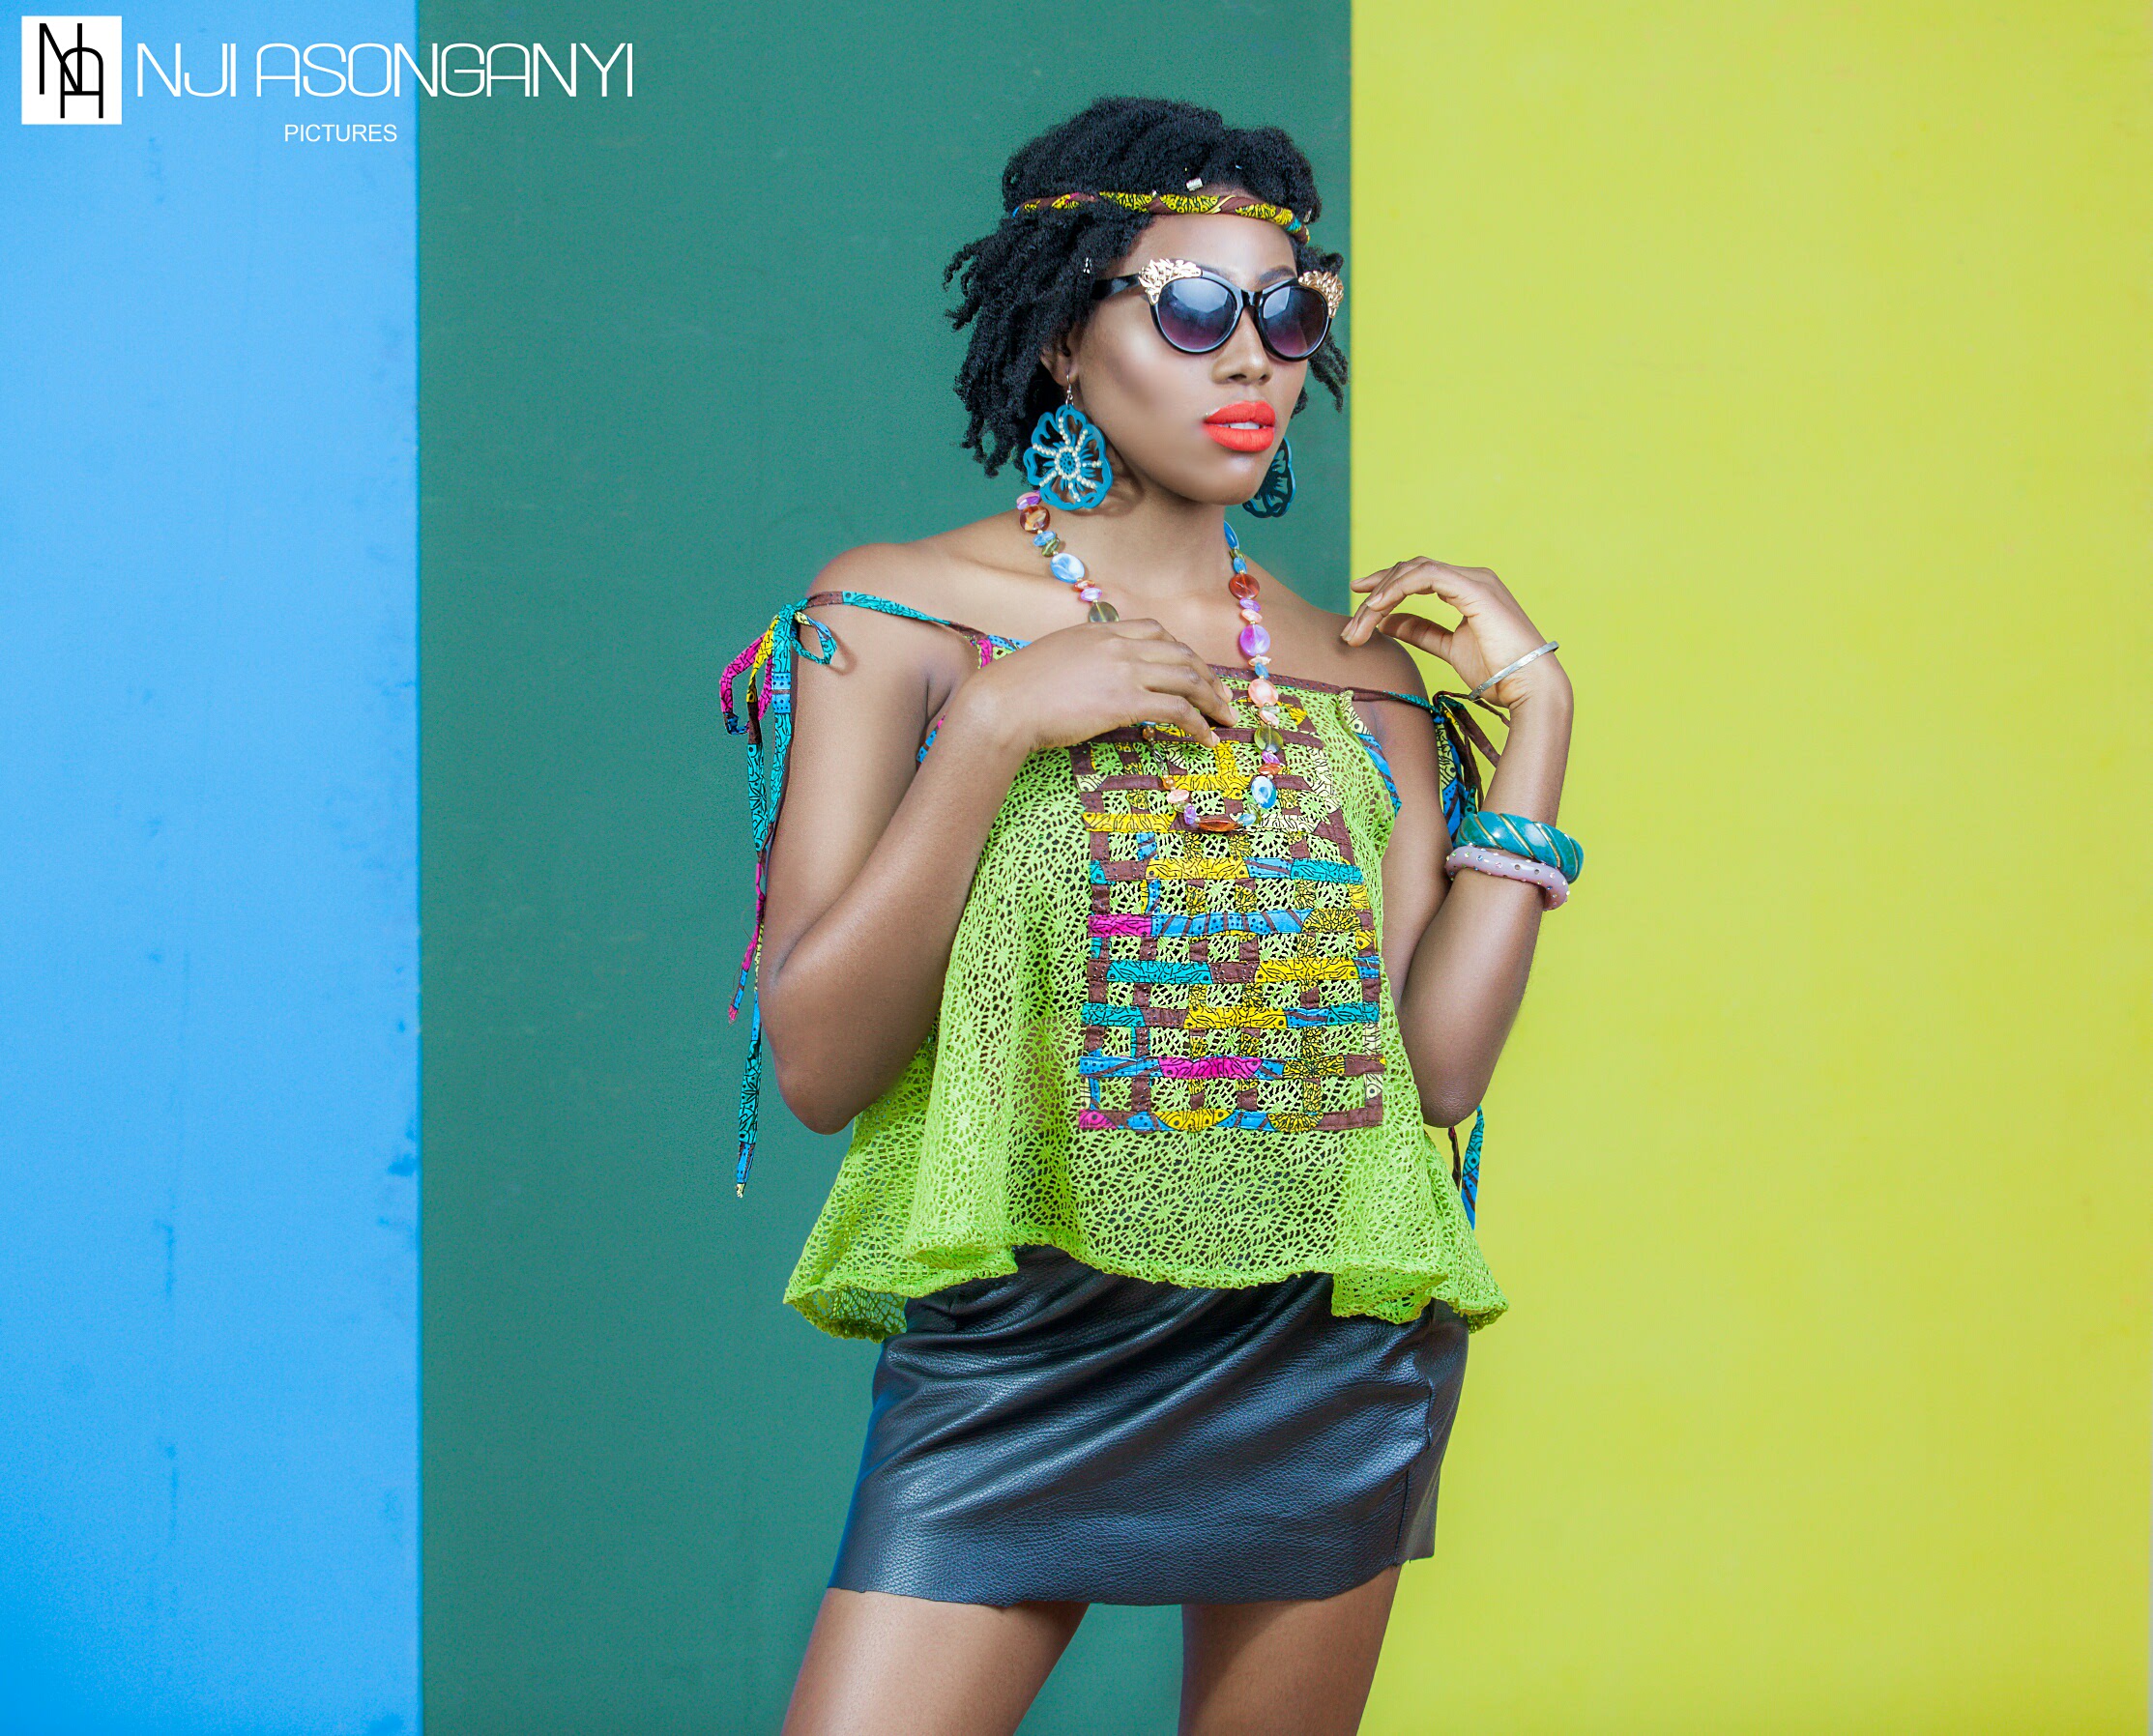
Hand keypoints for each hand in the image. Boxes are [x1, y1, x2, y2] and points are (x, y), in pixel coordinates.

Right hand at [954, 618, 1241, 755]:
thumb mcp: (1055, 656)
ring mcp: (1124, 670)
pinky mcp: (1125, 701)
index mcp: (1100, 630)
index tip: (1194, 670)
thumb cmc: (1018, 689)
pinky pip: (1178, 709)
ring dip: (1213, 701)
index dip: (1182, 651)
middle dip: (1209, 677)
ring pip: (1188, 678)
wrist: (1003, 703)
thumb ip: (1083, 658)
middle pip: (1181, 653)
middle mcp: (1118, 644)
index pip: (1155, 630)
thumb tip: (1095, 676)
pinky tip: (1206, 739)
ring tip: (1225, 721)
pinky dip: (1199, 724)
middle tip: (1222, 700)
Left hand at [1340, 558, 1567, 707]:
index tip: (1358, 604)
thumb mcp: (1449, 647)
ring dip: (1381, 596)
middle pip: (1410, 571)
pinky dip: (1398, 589)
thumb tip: (1389, 623)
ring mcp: (1474, 579)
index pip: (1417, 576)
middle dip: (1375, 594)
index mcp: (1467, 588)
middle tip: (1352, 626)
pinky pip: (1425, 577)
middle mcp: (1471, 577)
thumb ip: (1421, 631)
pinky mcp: (1474, 588)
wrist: (1528, 686)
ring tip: (1362, 623)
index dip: (1384, 586)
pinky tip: (1379, 609)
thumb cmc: (1498, 672)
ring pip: (1413, 572)